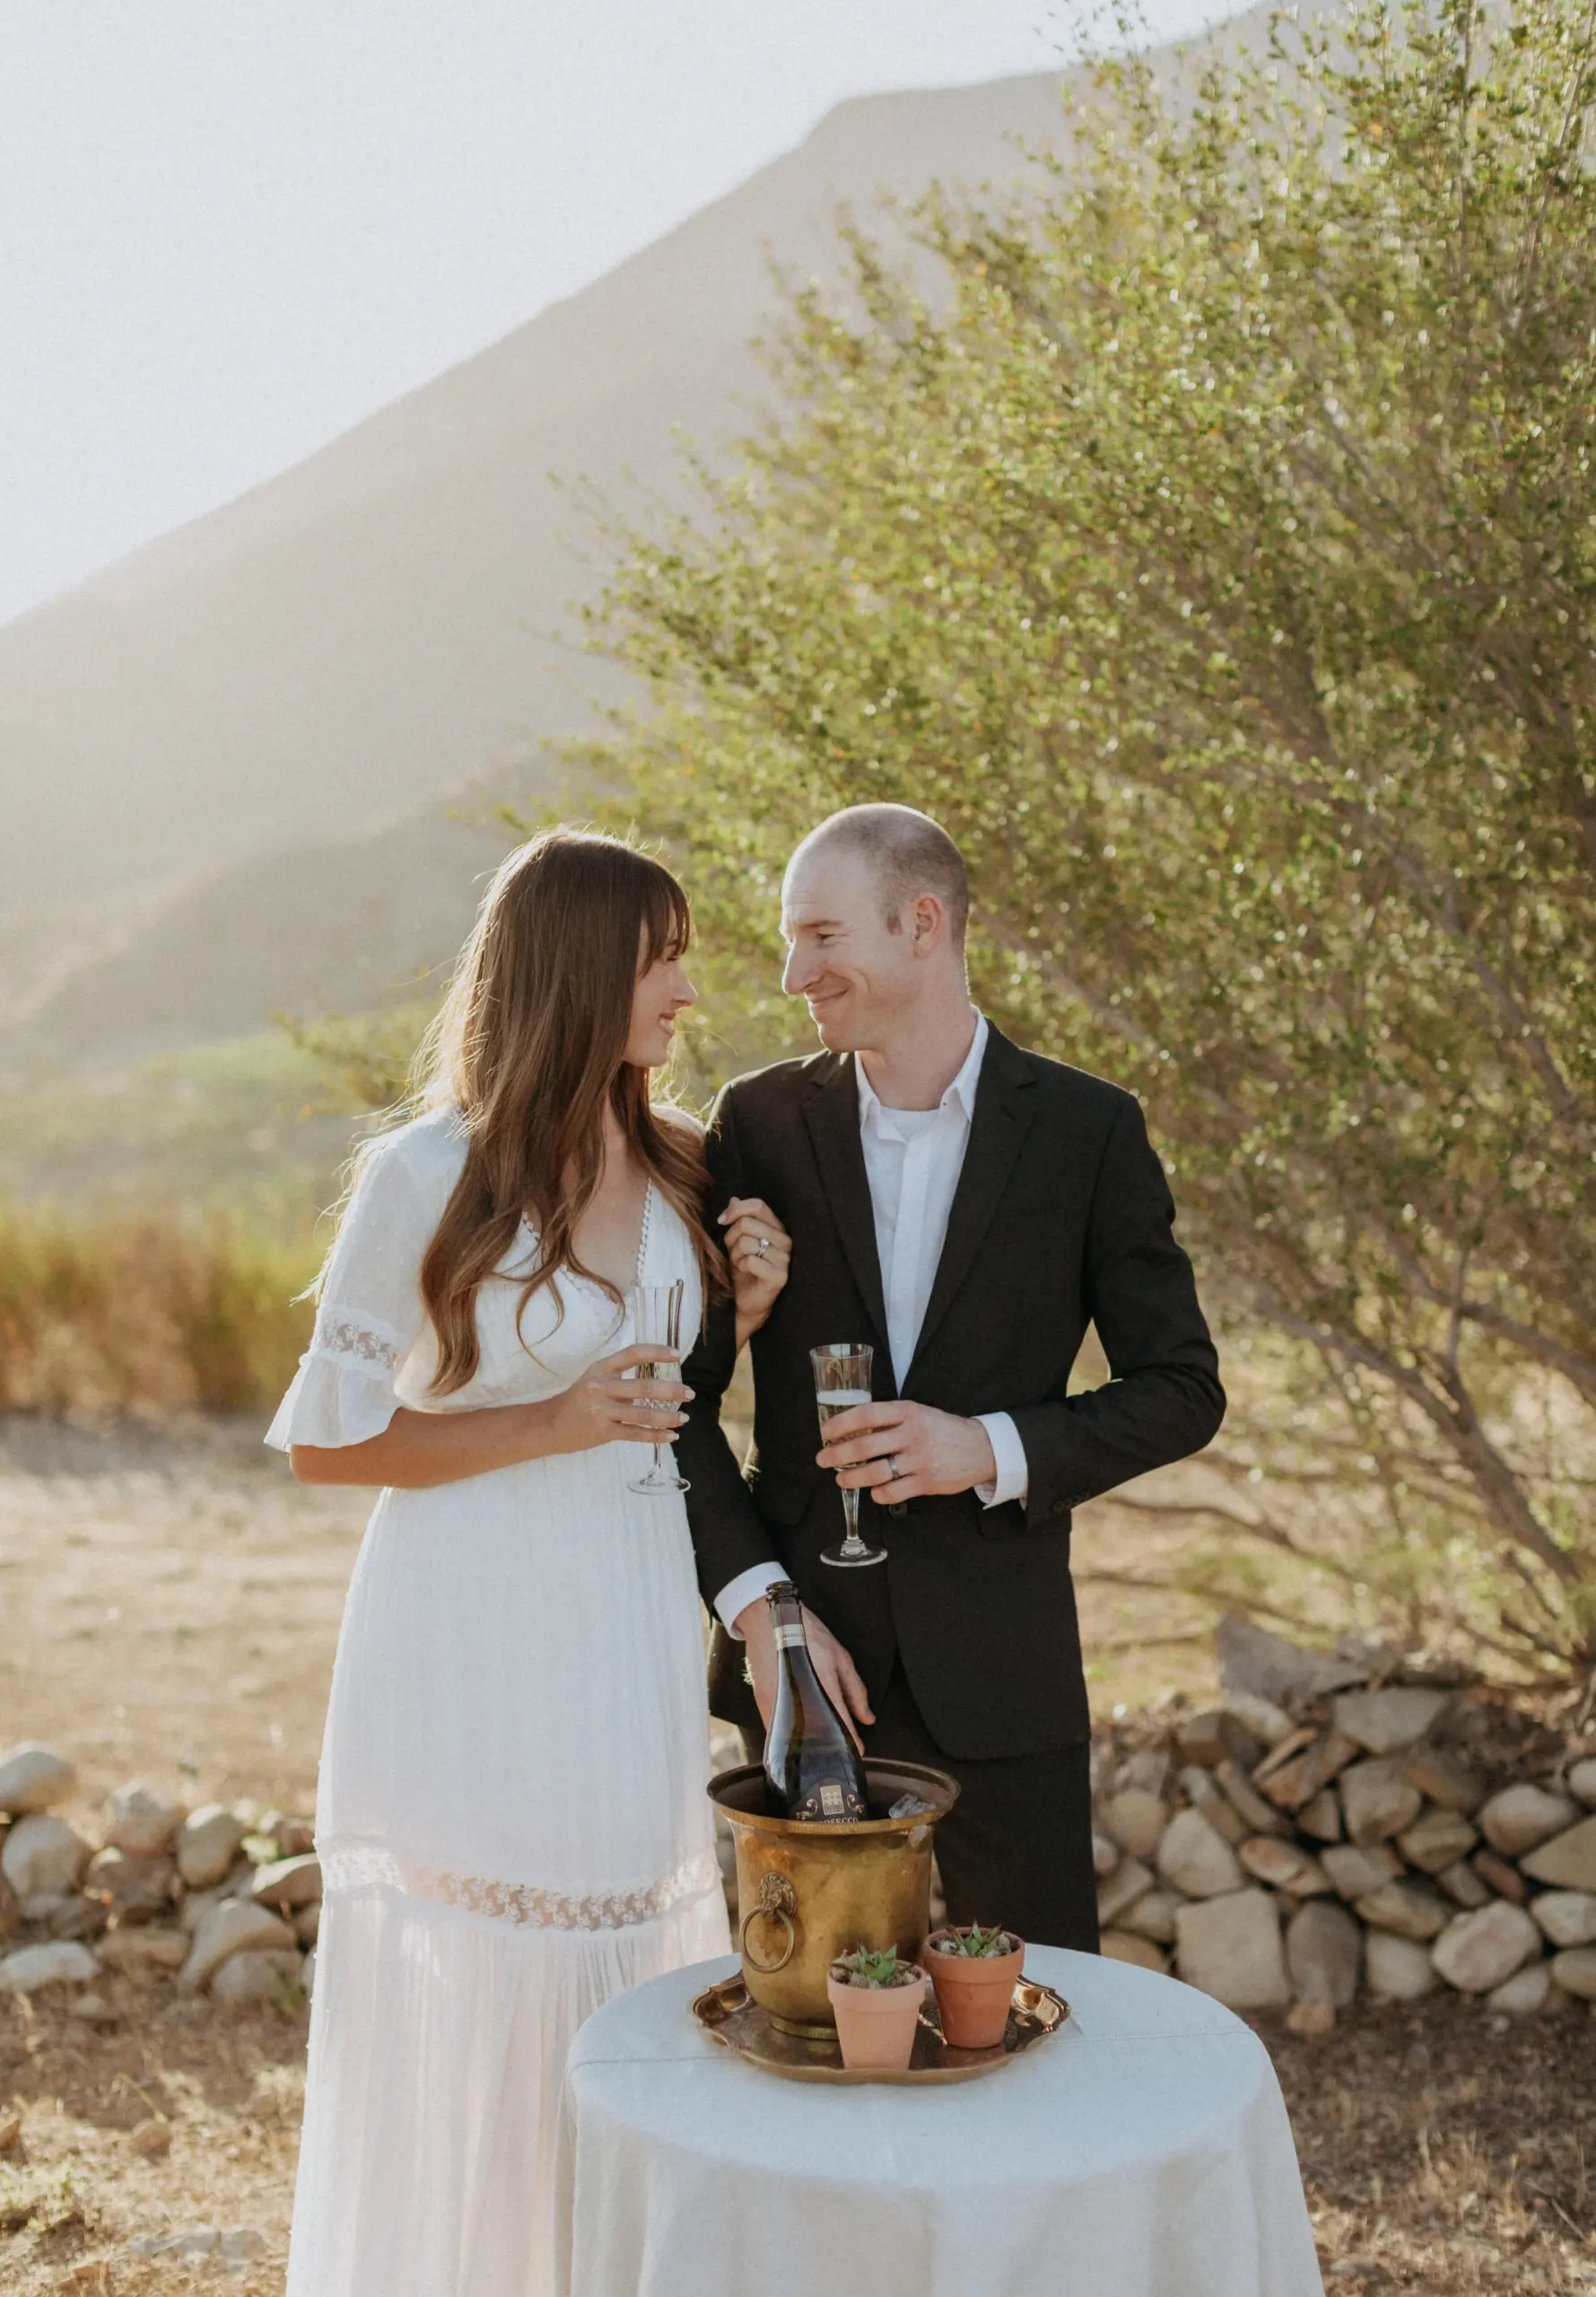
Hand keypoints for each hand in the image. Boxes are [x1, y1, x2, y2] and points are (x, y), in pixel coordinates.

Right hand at [541, 1343, 691, 1456]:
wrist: (549, 1425)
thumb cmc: (578, 1400)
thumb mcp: (594, 1379)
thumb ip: (620, 1379)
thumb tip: (657, 1381)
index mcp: (601, 1369)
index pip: (633, 1354)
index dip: (656, 1352)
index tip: (677, 1355)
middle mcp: (601, 1387)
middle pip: (643, 1387)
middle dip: (671, 1391)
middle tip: (689, 1394)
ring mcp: (602, 1410)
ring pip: (643, 1413)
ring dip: (668, 1417)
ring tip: (684, 1418)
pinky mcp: (603, 1431)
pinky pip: (635, 1434)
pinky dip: (655, 1435)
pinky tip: (671, 1436)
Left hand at [720, 1195, 791, 1344]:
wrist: (746, 1301)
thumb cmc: (743, 1269)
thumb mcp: (736, 1241)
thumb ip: (738, 1220)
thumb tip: (733, 1199)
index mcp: (776, 1227)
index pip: (758, 1205)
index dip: (736, 1209)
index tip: (721, 1221)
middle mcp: (785, 1240)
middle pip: (747, 1223)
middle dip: (731, 1238)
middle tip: (732, 1252)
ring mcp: (784, 1259)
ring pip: (746, 1242)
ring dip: (735, 1255)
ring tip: (739, 1263)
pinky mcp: (780, 1276)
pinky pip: (750, 1261)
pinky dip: (741, 1266)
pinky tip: (745, 1272)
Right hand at [735, 1597, 874, 1746]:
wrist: (769, 1621)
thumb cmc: (807, 1635)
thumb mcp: (840, 1657)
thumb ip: (855, 1691)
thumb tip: (867, 1719)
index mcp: (824, 1686)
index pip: (842, 1726)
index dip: (852, 1742)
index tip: (857, 1750)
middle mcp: (800, 1700)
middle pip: (818, 1738)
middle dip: (830, 1746)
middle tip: (839, 1746)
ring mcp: (778, 1705)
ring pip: (797, 1738)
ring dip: (810, 1743)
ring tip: (820, 1739)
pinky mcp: (764, 1705)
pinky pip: (780, 1730)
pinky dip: (792, 1733)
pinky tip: (800, 1729)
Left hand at [817, 1399, 995, 1505]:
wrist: (981, 1448)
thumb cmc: (943, 1430)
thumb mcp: (919, 1414)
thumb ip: (891, 1420)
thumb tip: (854, 1430)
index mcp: (908, 1412)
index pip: (866, 1415)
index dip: (841, 1424)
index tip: (826, 1433)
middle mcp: (912, 1434)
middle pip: (864, 1446)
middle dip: (837, 1455)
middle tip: (823, 1460)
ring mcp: (919, 1460)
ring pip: (875, 1473)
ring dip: (852, 1478)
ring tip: (841, 1480)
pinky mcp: (926, 1482)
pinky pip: (893, 1492)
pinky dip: (878, 1494)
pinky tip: (874, 1492)